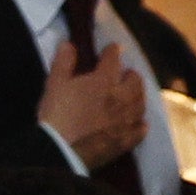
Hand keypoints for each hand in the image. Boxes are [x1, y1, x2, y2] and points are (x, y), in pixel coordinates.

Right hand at [41, 37, 150, 172]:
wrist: (61, 150)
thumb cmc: (56, 115)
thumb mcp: (54, 85)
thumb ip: (63, 63)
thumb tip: (68, 44)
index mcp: (104, 81)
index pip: (113, 60)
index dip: (113, 52)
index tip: (112, 48)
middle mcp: (122, 98)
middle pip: (135, 81)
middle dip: (131, 75)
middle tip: (125, 74)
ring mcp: (126, 120)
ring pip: (141, 103)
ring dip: (138, 96)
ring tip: (132, 96)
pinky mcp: (126, 140)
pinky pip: (140, 130)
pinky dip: (140, 124)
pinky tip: (138, 123)